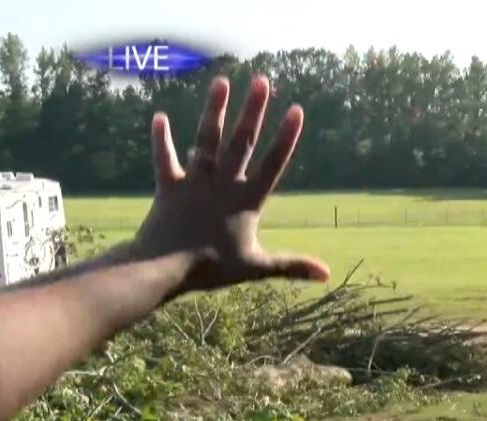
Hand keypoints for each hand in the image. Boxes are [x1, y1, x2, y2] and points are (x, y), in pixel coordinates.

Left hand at [135, 75, 329, 292]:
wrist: (164, 268)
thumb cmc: (213, 269)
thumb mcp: (257, 267)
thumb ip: (291, 266)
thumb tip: (327, 274)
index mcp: (247, 200)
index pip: (273, 164)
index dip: (286, 137)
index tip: (296, 110)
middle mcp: (223, 183)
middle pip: (242, 141)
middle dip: (253, 109)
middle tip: (262, 80)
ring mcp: (195, 181)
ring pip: (207, 139)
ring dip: (214, 110)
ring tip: (221, 81)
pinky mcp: (169, 186)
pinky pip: (165, 158)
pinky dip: (162, 139)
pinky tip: (159, 117)